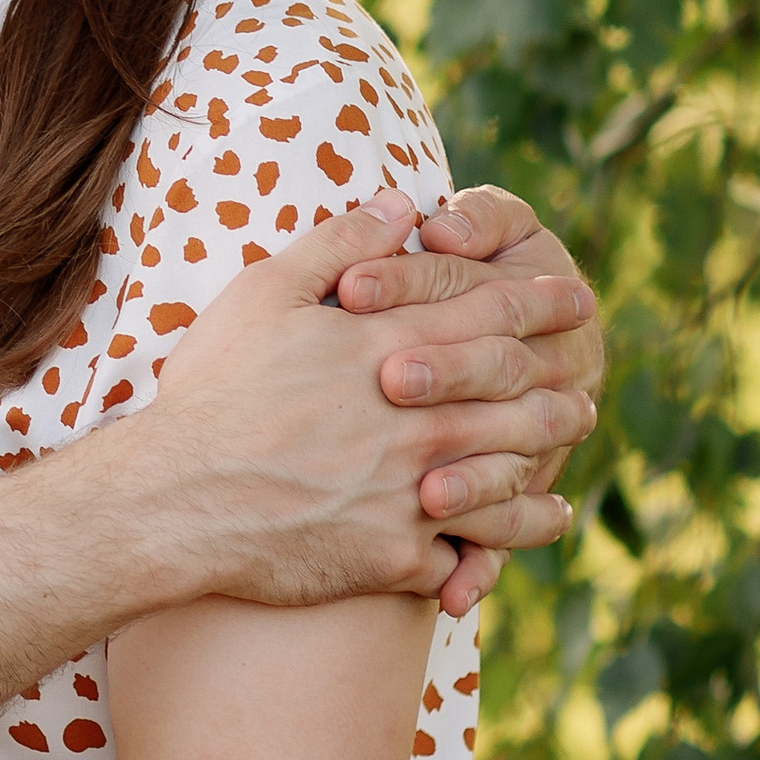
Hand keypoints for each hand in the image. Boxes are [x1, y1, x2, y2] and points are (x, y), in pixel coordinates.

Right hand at [144, 191, 596, 614]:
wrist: (176, 499)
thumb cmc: (213, 392)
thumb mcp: (265, 294)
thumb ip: (340, 244)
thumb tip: (402, 202)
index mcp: (392, 347)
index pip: (491, 315)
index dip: (540, 303)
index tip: (574, 297)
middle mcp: (419, 419)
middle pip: (519, 397)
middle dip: (560, 389)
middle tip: (583, 387)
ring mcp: (414, 492)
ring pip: (508, 476)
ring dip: (543, 464)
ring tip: (559, 458)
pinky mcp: (396, 557)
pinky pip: (464, 554)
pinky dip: (493, 550)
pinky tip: (506, 545)